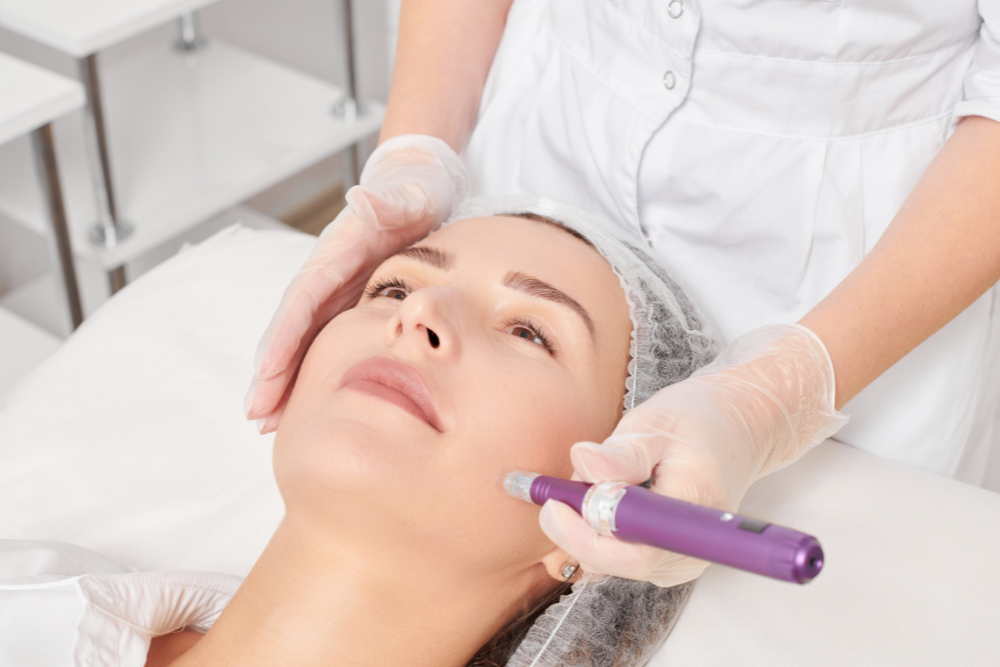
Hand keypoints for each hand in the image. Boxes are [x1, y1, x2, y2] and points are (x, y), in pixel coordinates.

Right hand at [245, 135, 467, 431]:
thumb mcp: (407, 194)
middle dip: (271, 371)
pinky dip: (308, 371)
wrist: (419, 183)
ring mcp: (335, 291)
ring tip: (269, 423)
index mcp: (335, 253)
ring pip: (300, 341)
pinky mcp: (347, 302)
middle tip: (257, 414)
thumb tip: (360, 197)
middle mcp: (326, 275)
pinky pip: (321, 342)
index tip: (265, 371)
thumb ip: (386, 200)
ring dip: (282, 380)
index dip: (283, 336)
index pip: (302, 299)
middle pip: (290, 328)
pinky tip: (302, 403)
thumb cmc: (414, 189)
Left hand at [539, 324, 847, 586]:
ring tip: (585, 480)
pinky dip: (591, 530)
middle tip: (552, 489)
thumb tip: (583, 463)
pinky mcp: (662, 559)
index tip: (554, 505)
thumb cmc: (700, 423)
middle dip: (573, 528)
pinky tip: (590, 498)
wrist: (734, 430)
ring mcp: (676, 560)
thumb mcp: (659, 422)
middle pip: (615, 561)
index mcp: (695, 511)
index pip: (635, 552)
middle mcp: (690, 549)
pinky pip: (613, 556)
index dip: (586, 537)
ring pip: (607, 560)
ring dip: (581, 525)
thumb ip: (621, 451)